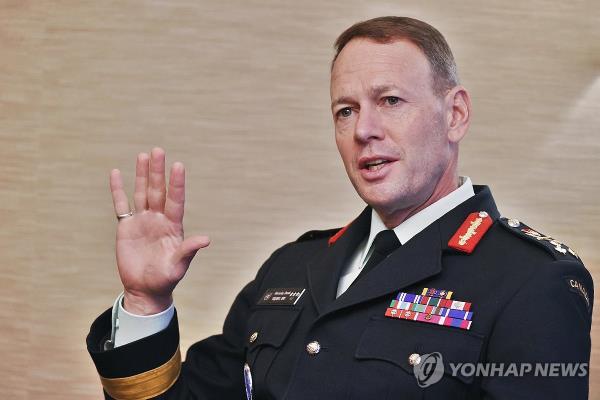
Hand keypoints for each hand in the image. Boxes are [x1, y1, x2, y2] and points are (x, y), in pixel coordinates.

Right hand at [109, 148, 209, 314]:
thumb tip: (206, 239)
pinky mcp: (126, 226)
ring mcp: (142, 221)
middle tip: (159, 150)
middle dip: (158, 171)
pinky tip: (116, 173)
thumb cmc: (165, 279)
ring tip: (144, 155)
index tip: (178, 166)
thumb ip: (189, 250)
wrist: (145, 290)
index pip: (175, 200)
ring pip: (142, 193)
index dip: (176, 184)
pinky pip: (121, 205)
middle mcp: (159, 219)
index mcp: (173, 226)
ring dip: (142, 175)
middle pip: (158, 191)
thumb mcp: (178, 265)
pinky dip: (118, 190)